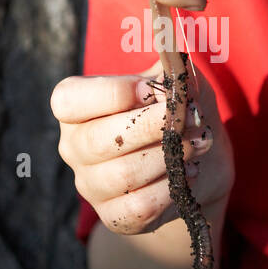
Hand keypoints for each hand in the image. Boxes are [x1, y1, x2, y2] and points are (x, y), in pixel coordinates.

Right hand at [50, 63, 234, 234]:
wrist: (197, 166)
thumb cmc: (179, 114)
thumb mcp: (180, 84)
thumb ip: (175, 70)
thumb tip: (173, 53)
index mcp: (77, 108)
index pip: (69, 100)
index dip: (111, 93)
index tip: (151, 89)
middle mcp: (75, 147)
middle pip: (98, 140)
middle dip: (151, 127)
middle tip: (189, 119)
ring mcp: (91, 185)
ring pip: (122, 175)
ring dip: (169, 158)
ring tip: (198, 144)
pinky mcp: (114, 216)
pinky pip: (138, 208)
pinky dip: (170, 189)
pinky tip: (188, 173)